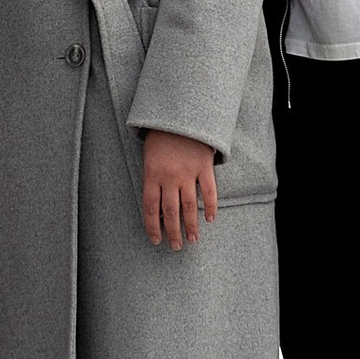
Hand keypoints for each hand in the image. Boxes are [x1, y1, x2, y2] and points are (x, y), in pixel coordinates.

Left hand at [140, 127, 219, 248]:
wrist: (180, 111)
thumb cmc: (161, 134)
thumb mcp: (148, 154)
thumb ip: (152, 178)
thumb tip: (156, 206)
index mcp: (151, 174)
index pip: (150, 209)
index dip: (153, 228)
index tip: (156, 240)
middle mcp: (169, 177)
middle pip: (170, 213)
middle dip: (172, 233)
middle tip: (175, 247)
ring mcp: (188, 173)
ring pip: (189, 207)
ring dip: (191, 226)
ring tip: (193, 240)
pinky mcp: (204, 167)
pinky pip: (209, 192)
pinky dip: (211, 207)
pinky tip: (211, 219)